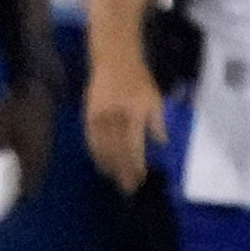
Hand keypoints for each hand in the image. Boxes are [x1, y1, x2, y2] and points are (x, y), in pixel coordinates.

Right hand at [83, 55, 161, 191]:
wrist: (113, 61)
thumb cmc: (138, 79)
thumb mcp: (154, 98)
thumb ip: (157, 122)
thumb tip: (161, 142)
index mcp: (133, 116)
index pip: (133, 147)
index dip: (136, 165)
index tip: (140, 179)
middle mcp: (114, 120)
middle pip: (117, 152)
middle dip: (122, 172)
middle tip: (127, 189)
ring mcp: (98, 119)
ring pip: (102, 149)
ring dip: (108, 166)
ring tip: (114, 180)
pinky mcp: (87, 116)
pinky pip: (90, 140)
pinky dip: (95, 154)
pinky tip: (100, 163)